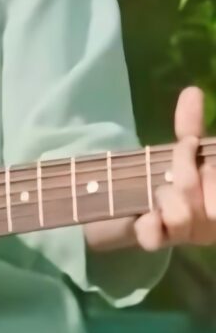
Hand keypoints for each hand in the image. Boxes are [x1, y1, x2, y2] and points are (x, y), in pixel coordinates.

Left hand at [133, 86, 215, 250]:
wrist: (126, 200)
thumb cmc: (167, 173)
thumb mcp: (182, 151)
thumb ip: (190, 126)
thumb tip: (193, 91)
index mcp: (214, 196)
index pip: (214, 178)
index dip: (204, 169)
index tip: (185, 144)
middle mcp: (212, 221)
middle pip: (205, 201)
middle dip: (184, 175)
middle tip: (170, 170)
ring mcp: (188, 234)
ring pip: (181, 216)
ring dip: (164, 197)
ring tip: (156, 192)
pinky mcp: (159, 241)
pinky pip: (155, 237)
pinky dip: (149, 226)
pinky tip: (146, 216)